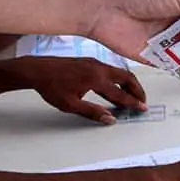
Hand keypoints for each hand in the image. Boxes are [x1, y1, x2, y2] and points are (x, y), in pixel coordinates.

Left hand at [13, 57, 145, 124]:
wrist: (37, 70)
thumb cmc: (52, 88)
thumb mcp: (70, 105)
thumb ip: (92, 112)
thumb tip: (111, 120)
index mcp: (96, 79)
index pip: (120, 94)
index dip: (133, 102)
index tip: (142, 108)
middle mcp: (99, 68)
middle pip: (126, 78)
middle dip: (137, 90)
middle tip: (142, 100)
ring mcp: (95, 62)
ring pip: (119, 72)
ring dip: (128, 83)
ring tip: (131, 95)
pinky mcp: (90, 61)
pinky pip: (111, 69)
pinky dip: (119, 78)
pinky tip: (115, 86)